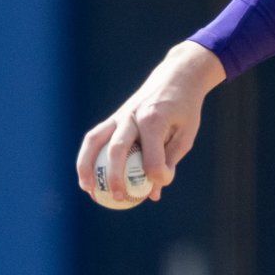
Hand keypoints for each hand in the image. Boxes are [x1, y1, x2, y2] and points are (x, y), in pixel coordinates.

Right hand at [76, 41, 224, 204]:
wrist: (176, 77)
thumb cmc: (184, 108)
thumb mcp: (186, 134)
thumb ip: (170, 161)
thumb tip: (153, 193)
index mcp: (154, 120)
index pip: (152, 158)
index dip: (158, 175)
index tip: (163, 182)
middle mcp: (133, 116)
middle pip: (118, 150)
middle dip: (116, 177)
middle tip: (119, 198)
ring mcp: (120, 115)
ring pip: (96, 141)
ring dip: (87, 166)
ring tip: (88, 190)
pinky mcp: (113, 117)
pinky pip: (95, 138)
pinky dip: (87, 156)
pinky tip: (88, 176)